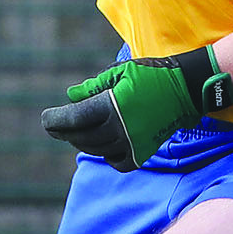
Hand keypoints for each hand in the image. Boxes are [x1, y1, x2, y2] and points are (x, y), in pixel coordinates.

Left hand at [40, 47, 229, 171]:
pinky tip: (104, 147)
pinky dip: (107, 156)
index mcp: (110, 106)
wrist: (187, 89)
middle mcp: (119, 128)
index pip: (73, 118)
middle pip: (81, 137)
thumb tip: (71, 97)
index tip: (46, 120)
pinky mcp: (144, 150)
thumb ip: (93, 87)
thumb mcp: (120, 72)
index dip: (55, 120)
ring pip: (97, 150)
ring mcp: (132, 142)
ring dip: (83, 143)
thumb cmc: (152, 75)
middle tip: (55, 128)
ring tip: (76, 135)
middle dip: (65, 132)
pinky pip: (118, 161)